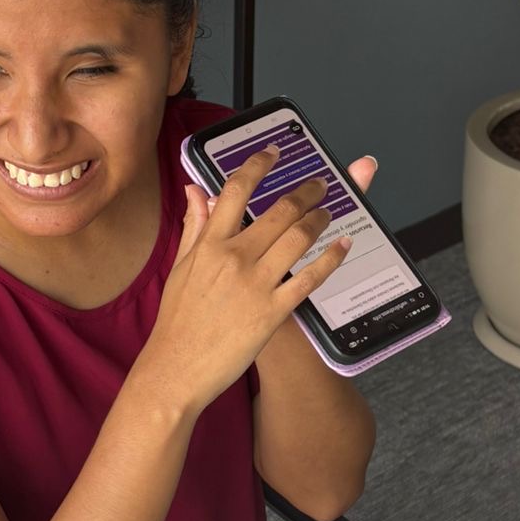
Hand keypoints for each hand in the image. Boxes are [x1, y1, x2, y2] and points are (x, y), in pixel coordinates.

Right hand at [137, 145, 362, 418]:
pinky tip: (342, 246)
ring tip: (330, 211)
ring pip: (298, 238)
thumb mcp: (180, 268)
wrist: (177, 367)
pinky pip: (309, 278)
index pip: (235, 190)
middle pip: (278, 210)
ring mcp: (256, 284)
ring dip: (320, 218)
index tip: (274, 152)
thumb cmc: (176, 321)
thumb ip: (193, 226)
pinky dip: (330, 258)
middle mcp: (234, 258)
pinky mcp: (273, 311)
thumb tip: (193, 190)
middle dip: (306, 191)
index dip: (258, 165)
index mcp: (209, 245)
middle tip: (320, 185)